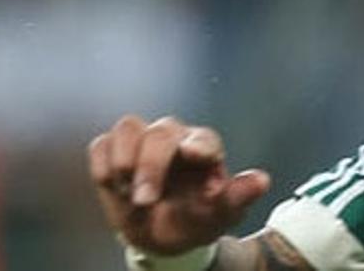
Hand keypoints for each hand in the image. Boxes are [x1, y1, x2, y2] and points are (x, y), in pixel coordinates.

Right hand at [89, 115, 270, 254]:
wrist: (162, 236)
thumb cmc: (196, 220)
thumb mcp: (220, 215)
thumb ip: (238, 197)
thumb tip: (262, 181)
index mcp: (205, 151)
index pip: (203, 139)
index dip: (197, 145)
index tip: (190, 156)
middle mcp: (175, 139)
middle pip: (161, 132)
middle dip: (150, 166)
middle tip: (145, 201)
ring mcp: (144, 142)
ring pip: (128, 127)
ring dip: (124, 160)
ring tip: (128, 190)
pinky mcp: (114, 152)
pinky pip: (101, 144)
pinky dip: (103, 166)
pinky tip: (114, 187)